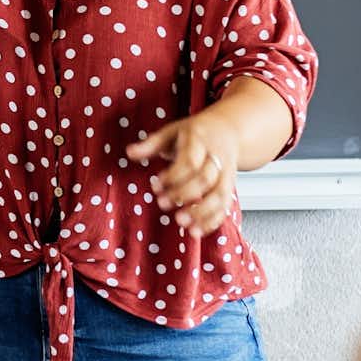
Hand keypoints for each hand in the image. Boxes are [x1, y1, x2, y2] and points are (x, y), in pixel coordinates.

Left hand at [127, 112, 239, 234]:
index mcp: (200, 141)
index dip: (173, 176)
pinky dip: (212, 221)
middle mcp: (216, 157)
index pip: (190, 161)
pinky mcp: (230, 187)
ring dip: (201, 212)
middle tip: (162, 204)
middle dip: (183, 194)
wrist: (229, 130)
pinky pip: (225, 206)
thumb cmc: (196, 133)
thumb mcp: (172, 131)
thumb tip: (130, 152)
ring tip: (181, 222)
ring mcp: (226, 173)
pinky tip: (196, 231)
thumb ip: (151, 144)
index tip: (156, 185)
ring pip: (219, 195)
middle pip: (205, 179)